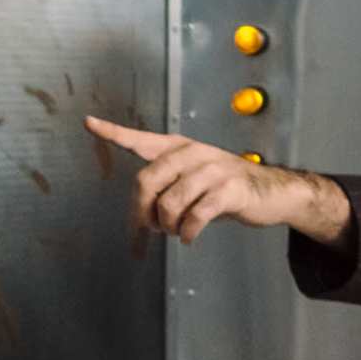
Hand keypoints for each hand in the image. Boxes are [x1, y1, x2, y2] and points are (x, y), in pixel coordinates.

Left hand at [86, 117, 351, 246]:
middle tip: (152, 230)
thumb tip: (140, 221)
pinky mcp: (228, 190)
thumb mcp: (192, 182)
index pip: (140, 140)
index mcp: (179, 149)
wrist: (271, 191)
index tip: (89, 122)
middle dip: (142, 213)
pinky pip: (195, 216)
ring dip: (168, 226)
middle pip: (146, 182)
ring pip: (169, 203)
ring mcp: (211, 170)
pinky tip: (190, 237)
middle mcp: (192, 153)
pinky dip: (188, 232)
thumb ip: (165, 192)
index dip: (113, 132)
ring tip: (177, 231)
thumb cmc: (224, 188)